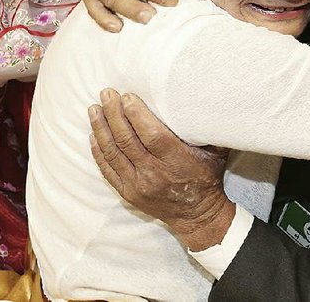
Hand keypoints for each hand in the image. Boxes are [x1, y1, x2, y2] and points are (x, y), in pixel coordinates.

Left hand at [89, 89, 233, 250]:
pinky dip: (99, 151)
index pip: (151, 135)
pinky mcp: (128, 193)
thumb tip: (205, 100)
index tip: (127, 96)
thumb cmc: (208, 178)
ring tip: (94, 109)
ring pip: (113, 153)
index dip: (137, 115)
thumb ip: (208, 129)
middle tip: (107, 93)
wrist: (197, 216)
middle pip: (127, 140)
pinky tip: (93, 135)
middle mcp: (154, 174)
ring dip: (101, 129)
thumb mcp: (216, 153)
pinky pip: (108, 170)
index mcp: (176, 162)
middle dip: (114, 114)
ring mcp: (138, 185)